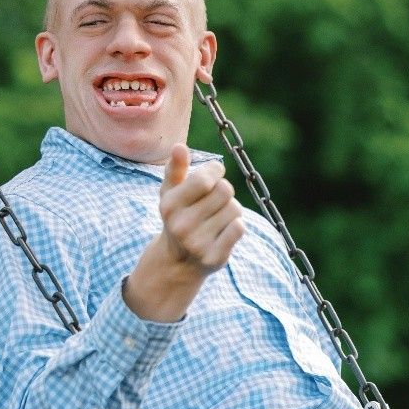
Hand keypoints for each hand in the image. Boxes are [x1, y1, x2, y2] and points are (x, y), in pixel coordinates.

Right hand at [155, 144, 243, 272]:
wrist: (179, 261)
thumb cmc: (178, 216)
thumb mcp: (171, 192)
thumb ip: (175, 168)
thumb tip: (179, 147)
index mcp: (169, 206)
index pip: (204, 179)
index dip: (216, 170)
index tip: (216, 173)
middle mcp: (181, 226)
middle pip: (225, 190)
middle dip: (225, 191)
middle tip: (216, 200)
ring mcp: (198, 244)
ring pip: (234, 209)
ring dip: (231, 209)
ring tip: (219, 216)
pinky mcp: (215, 258)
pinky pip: (239, 228)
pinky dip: (236, 225)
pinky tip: (225, 230)